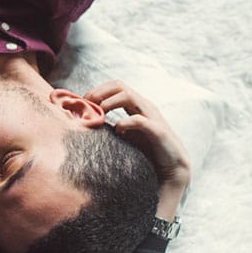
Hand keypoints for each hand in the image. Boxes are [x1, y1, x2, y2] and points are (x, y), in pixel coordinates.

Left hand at [85, 80, 190, 219]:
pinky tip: (117, 131)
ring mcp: (152, 117)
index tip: (82, 104)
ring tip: (100, 115)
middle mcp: (144, 107)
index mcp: (135, 106)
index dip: (96, 91)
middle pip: (120, 85)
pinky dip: (125, 123)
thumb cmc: (145, 150)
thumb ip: (109, 126)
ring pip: (129, 96)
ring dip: (109, 103)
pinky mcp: (158, 131)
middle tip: (87, 106)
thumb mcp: (123, 135)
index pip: (115, 86)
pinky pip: (140, 120)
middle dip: (99, 92)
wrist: (171, 167)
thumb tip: (84, 124)